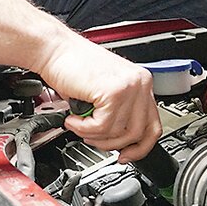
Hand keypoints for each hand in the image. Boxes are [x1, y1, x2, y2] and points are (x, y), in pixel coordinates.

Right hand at [38, 36, 161, 162]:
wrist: (54, 49)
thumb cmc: (72, 66)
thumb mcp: (104, 90)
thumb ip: (119, 111)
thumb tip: (120, 140)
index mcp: (141, 82)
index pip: (153, 126)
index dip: (139, 148)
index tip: (125, 156)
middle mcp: (140, 83)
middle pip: (138, 133)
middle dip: (112, 144)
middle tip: (92, 139)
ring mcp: (129, 86)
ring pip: (118, 132)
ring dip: (93, 135)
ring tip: (78, 123)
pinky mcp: (113, 91)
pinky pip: (102, 126)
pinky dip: (83, 128)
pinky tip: (74, 118)